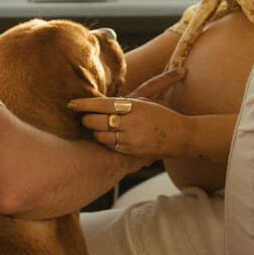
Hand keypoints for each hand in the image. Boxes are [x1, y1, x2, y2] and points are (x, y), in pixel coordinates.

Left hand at [66, 67, 186, 159]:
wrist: (183, 136)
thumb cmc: (163, 116)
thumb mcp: (146, 102)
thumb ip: (124, 102)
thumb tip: (101, 102)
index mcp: (133, 106)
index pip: (102, 104)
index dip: (84, 104)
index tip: (70, 104)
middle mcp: (130, 122)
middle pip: (97, 121)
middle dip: (87, 120)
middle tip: (85, 117)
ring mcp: (130, 138)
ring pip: (101, 136)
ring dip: (95, 132)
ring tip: (96, 128)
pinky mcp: (132, 152)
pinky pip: (111, 147)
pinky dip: (106, 142)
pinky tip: (108, 137)